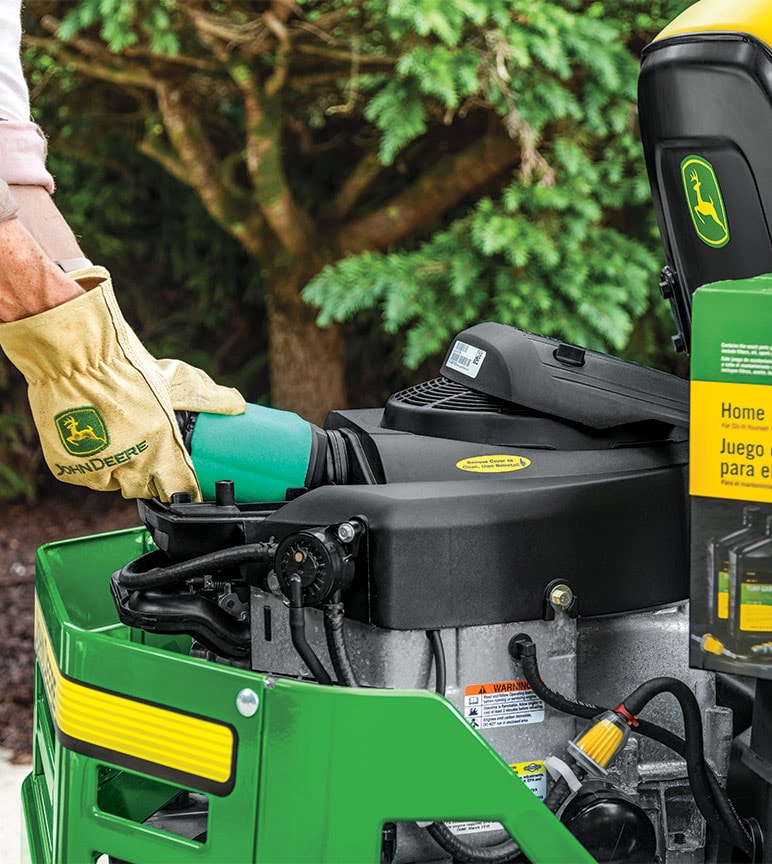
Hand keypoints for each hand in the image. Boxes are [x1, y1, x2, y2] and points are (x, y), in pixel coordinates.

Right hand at [0, 266, 244, 500]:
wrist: (73, 358)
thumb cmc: (126, 367)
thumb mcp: (176, 379)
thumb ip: (208, 396)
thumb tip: (238, 404)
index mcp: (163, 448)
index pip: (181, 490)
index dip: (185, 488)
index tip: (186, 485)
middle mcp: (133, 464)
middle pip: (147, 489)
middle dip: (151, 478)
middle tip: (150, 456)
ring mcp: (99, 468)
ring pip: (117, 485)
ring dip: (122, 473)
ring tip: (121, 446)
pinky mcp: (70, 469)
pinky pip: (88, 477)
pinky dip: (92, 466)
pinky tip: (96, 444)